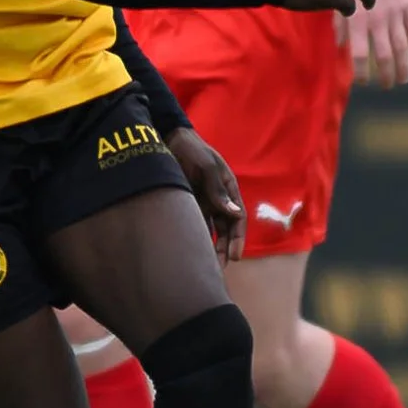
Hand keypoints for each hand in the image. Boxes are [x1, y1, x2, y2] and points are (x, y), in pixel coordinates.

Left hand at [167, 128, 244, 261]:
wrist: (169, 139)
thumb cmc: (193, 150)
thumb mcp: (208, 167)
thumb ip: (219, 191)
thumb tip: (234, 215)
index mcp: (229, 190)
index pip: (237, 219)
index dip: (238, 239)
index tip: (235, 256)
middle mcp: (218, 199)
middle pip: (226, 229)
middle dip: (225, 248)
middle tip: (220, 268)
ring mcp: (203, 201)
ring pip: (210, 230)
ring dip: (211, 246)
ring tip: (207, 265)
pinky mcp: (187, 203)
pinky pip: (194, 223)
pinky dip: (196, 237)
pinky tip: (191, 251)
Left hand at [344, 0, 407, 86]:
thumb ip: (340, 24)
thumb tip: (341, 46)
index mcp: (358, 20)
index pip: (360, 54)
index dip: (361, 72)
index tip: (363, 82)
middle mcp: (378, 20)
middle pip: (385, 56)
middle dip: (386, 75)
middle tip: (386, 86)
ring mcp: (395, 14)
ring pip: (402, 47)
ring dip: (403, 67)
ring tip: (402, 80)